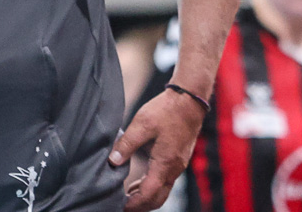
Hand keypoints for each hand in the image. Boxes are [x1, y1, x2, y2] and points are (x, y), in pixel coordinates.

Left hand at [110, 88, 206, 211]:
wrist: (189, 100)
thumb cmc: (166, 110)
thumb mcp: (142, 124)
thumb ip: (126, 144)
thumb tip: (112, 162)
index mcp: (165, 163)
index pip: (148, 194)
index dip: (133, 203)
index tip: (119, 206)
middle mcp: (174, 169)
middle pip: (157, 199)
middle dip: (140, 206)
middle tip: (122, 206)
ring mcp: (178, 166)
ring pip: (162, 192)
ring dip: (145, 197)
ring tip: (126, 197)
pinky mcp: (178, 160)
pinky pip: (165, 182)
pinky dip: (151, 187)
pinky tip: (138, 183)